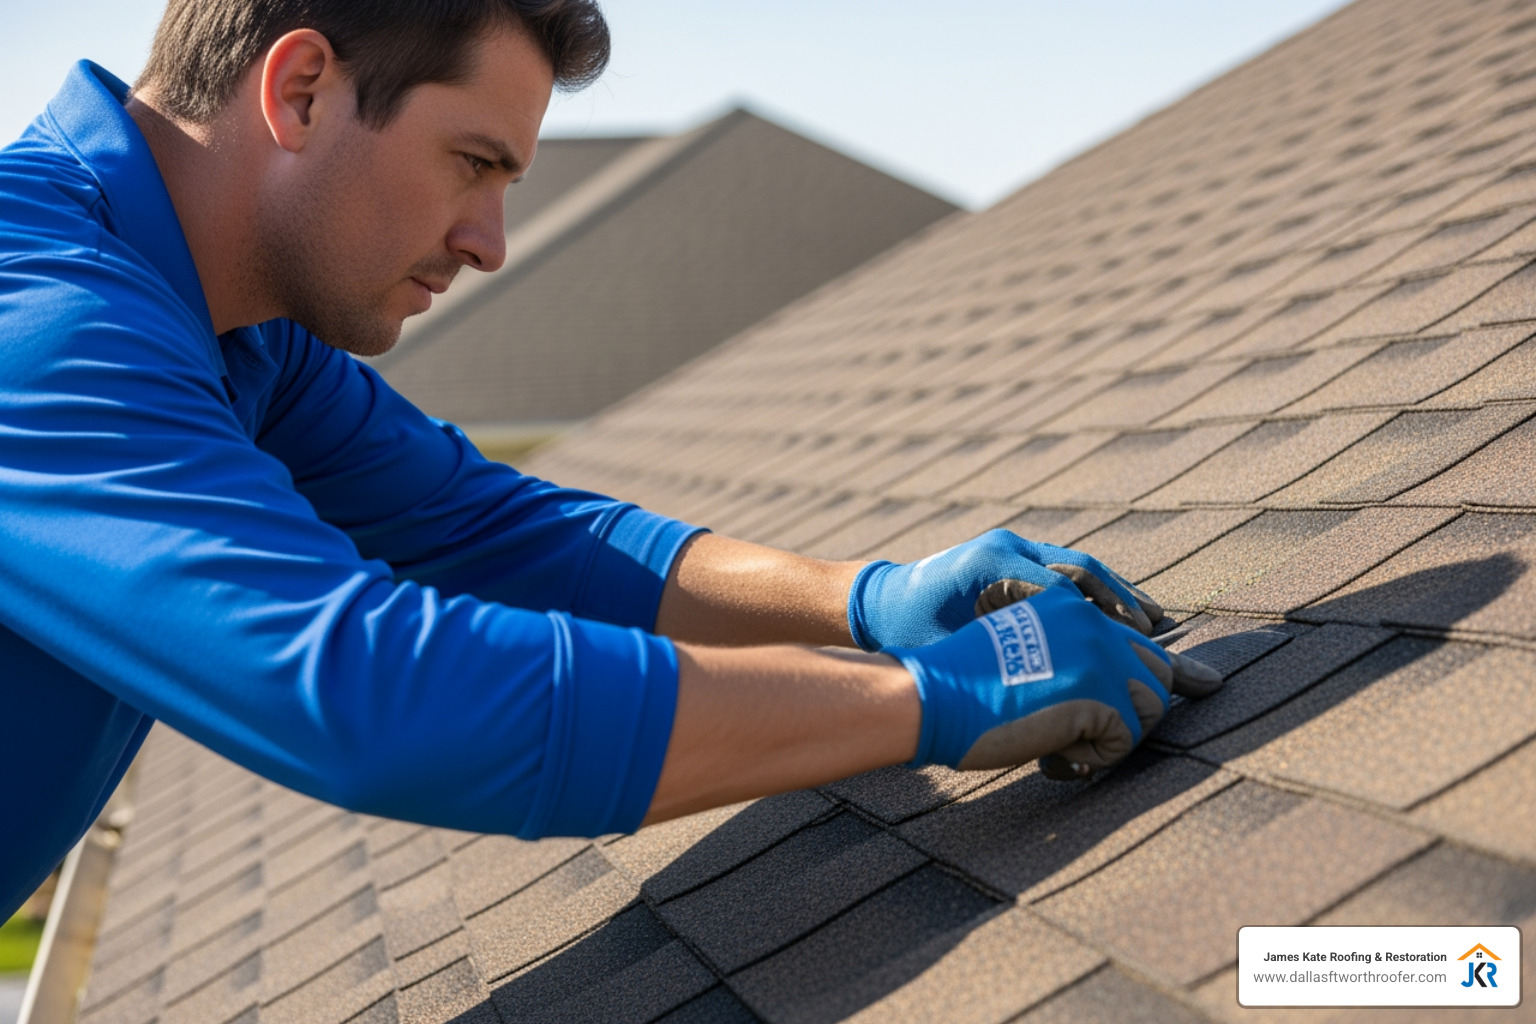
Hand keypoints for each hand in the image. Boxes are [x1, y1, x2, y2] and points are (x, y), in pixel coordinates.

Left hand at [848, 528, 1164, 650]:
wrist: (876, 603)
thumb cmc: (906, 632)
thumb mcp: (946, 648)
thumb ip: (995, 656)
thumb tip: (1052, 680)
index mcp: (992, 562)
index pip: (1063, 586)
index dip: (1102, 615)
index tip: (1136, 642)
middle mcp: (1007, 548)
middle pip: (1081, 569)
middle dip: (1123, 601)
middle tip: (1159, 631)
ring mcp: (1012, 550)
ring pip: (1080, 568)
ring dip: (1117, 595)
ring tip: (1154, 624)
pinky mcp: (1014, 562)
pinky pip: (1065, 574)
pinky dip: (1096, 595)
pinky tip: (1120, 619)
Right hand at [885, 587, 1219, 770]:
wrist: (928, 695)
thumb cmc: (958, 688)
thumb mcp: (1020, 657)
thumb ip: (1067, 661)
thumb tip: (1121, 703)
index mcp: (1068, 607)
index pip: (1138, 638)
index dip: (1172, 669)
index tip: (1208, 684)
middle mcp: (1089, 620)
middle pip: (1159, 672)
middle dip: (1136, 714)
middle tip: (1089, 740)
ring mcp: (1097, 651)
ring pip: (1150, 707)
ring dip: (1112, 737)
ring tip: (1059, 742)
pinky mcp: (1098, 689)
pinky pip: (1125, 740)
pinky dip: (1092, 759)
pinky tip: (1051, 752)